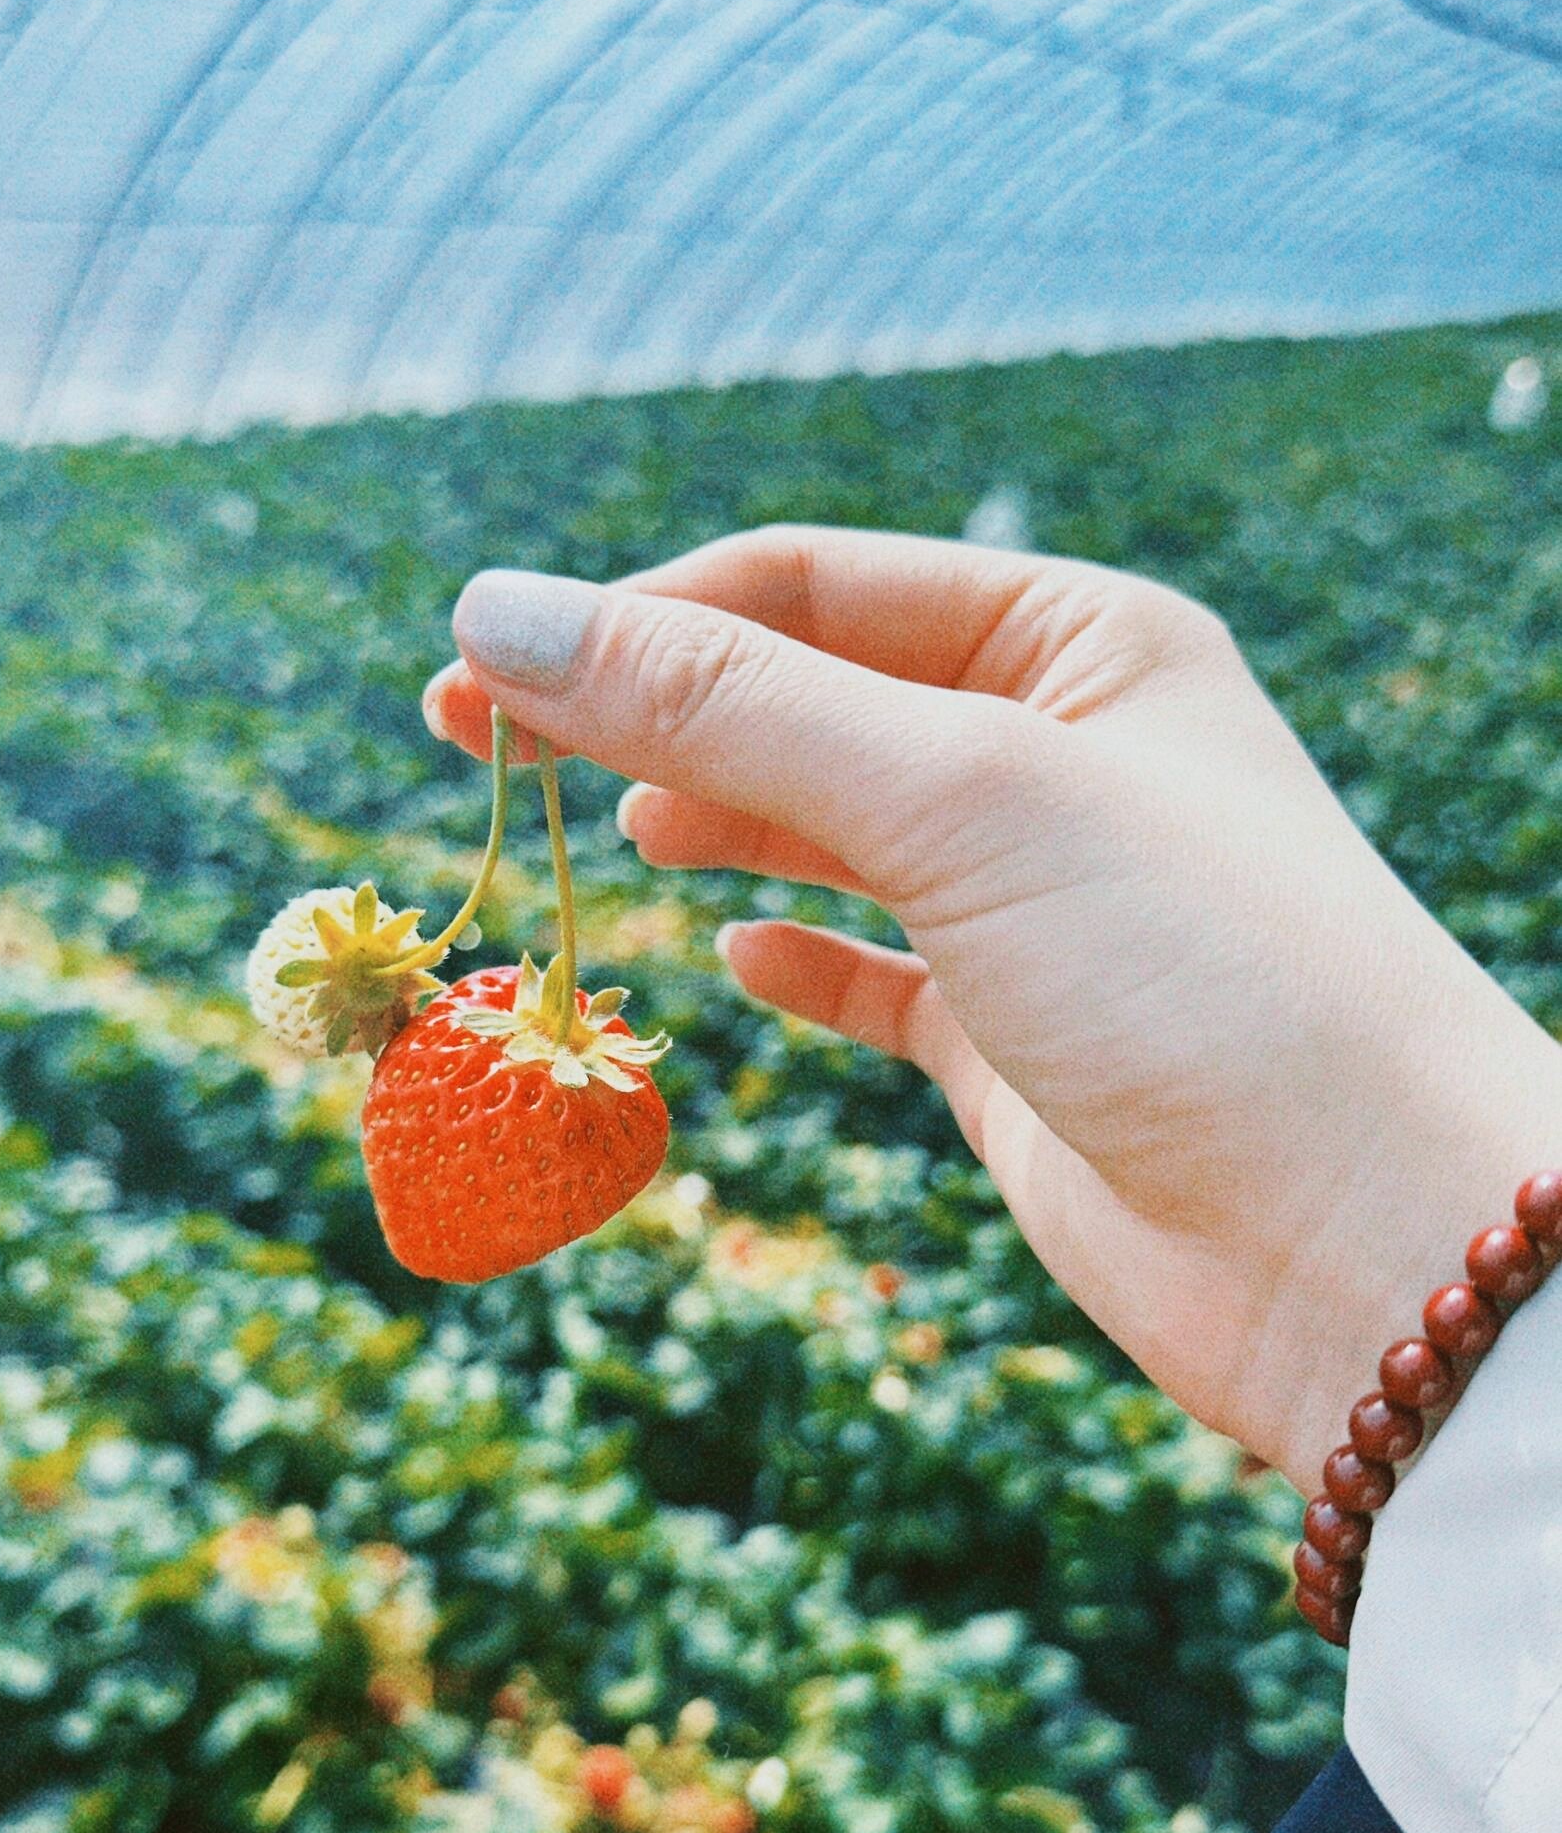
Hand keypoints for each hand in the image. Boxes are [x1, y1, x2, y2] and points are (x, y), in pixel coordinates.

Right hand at [423, 528, 1561, 1494]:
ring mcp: (1037, 906)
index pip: (811, 586)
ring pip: (828, 835)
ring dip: (709, 824)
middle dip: (647, 714)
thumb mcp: (960, 798)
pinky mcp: (1017, 1045)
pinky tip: (731, 964)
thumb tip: (500, 617)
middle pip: (804, 702)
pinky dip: (796, 962)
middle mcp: (1062, 756)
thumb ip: (729, 707)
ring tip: (596, 831)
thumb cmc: (1202, 976)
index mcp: (1081, 642)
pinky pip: (875, 975)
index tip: (481, 671)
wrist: (1359, 1246)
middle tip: (473, 743)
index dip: (638, 619)